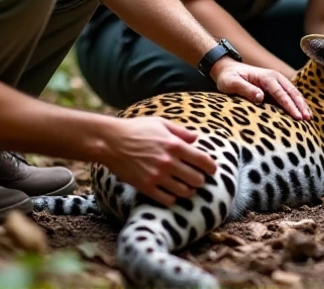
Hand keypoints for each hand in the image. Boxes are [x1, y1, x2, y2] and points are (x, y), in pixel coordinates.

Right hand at [97, 116, 217, 205]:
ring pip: (185, 192)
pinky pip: (168, 199)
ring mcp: (157, 176)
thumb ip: (181, 131)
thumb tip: (197, 137)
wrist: (111, 142)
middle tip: (197, 178)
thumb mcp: (160, 124)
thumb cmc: (136, 129)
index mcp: (174, 145)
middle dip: (200, 180)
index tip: (212, 170)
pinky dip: (173, 198)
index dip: (211, 167)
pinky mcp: (146, 187)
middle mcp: (168, 162)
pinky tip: (172, 192)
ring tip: (186, 187)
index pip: (203, 161)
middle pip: (197, 179)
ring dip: (189, 190)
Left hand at [210, 59, 310, 119]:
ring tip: (308, 117)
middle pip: (292, 92)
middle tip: (307, 119)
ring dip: (301, 104)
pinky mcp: (276, 86)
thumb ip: (246, 89)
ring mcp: (277, 81)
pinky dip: (297, 102)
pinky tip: (302, 111)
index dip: (289, 105)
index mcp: (266, 77)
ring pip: (294, 92)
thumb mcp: (232, 84)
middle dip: (300, 105)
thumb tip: (261, 97)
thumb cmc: (228, 78)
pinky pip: (290, 94)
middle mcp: (274, 77)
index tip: (297, 117)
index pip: (281, 93)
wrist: (227, 69)